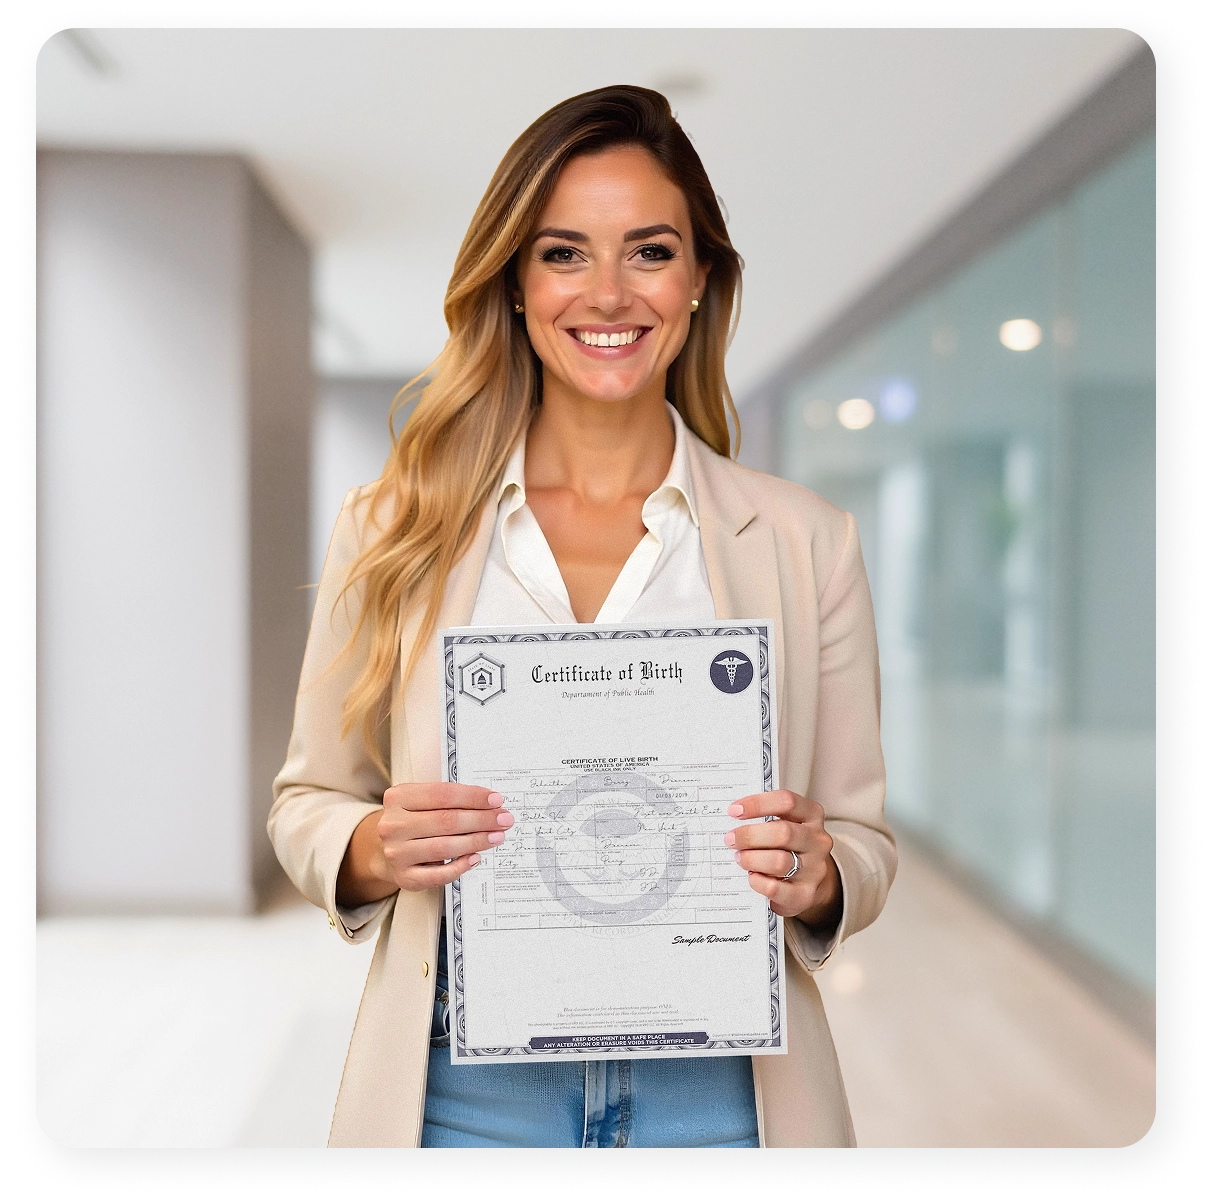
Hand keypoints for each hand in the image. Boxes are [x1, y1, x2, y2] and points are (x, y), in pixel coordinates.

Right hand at [336, 783, 512, 904]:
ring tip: (497, 836)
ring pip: (445, 847)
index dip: (473, 797)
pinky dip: (461, 866)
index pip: (442, 794)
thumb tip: (491, 804)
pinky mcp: (404, 877)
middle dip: (481, 819)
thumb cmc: (414, 820)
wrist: (386, 849)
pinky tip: (476, 857)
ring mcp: (396, 853)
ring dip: (477, 841)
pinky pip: (439, 874)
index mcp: (398, 798)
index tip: (496, 800)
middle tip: (504, 819)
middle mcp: (392, 825)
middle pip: (446, 821)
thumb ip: (450, 799)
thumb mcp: (422, 801)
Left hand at [725, 789, 841, 927]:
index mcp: (812, 816)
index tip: (734, 810)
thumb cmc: (788, 847)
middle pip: (783, 832)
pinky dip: (757, 881)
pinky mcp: (805, 894)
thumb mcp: (785, 825)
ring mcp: (815, 869)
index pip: (787, 802)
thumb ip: (765, 818)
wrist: (810, 882)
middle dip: (750, 836)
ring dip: (752, 859)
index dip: (758, 804)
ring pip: (779, 861)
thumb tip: (733, 816)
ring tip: (740, 858)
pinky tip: (752, 876)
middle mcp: (818, 841)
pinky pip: (775, 888)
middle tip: (731, 839)